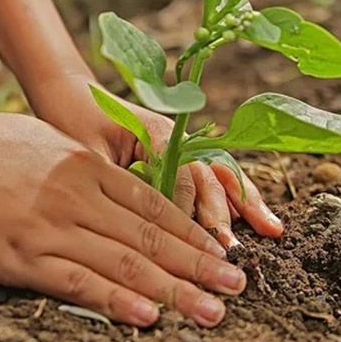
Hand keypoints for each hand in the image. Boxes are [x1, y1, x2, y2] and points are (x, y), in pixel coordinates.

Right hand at [0, 109, 246, 326]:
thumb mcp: (40, 142)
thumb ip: (78, 167)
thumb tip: (110, 186)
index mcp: (83, 165)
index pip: (152, 205)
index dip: (192, 232)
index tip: (221, 253)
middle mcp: (75, 195)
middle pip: (150, 237)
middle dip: (199, 265)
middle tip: (237, 287)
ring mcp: (48, 226)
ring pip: (124, 263)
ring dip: (174, 289)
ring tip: (212, 310)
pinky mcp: (19, 255)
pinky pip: (77, 282)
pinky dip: (116, 300)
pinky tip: (148, 315)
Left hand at [26, 74, 283, 247]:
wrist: (68, 91)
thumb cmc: (71, 120)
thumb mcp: (87, 153)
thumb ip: (116, 181)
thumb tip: (136, 223)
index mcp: (155, 133)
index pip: (181, 177)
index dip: (188, 212)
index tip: (194, 244)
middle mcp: (175, 137)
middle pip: (207, 177)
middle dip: (222, 214)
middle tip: (231, 250)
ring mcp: (180, 143)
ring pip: (219, 175)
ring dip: (244, 203)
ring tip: (272, 230)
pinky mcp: (177, 153)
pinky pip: (212, 175)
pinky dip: (235, 196)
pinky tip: (258, 218)